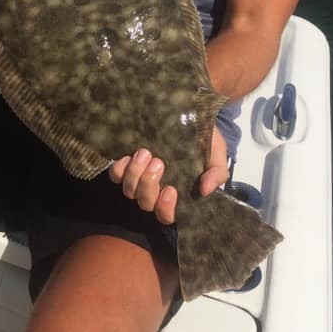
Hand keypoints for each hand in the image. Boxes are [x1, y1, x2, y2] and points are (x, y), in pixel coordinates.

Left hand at [108, 126, 228, 224]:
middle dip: (148, 185)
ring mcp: (139, 178)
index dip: (165, 208)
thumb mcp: (216, 155)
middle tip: (158, 162)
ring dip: (135, 174)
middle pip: (145, 203)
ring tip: (145, 153)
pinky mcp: (127, 165)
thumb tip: (206, 190)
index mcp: (177, 195)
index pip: (167, 216)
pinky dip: (120, 169)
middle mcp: (156, 190)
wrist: (189, 115)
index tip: (171, 190)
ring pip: (129, 190)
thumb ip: (216, 173)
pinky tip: (128, 157)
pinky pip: (116, 176)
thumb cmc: (204, 139)